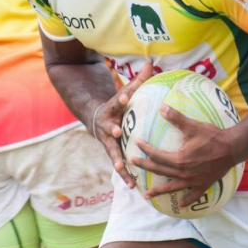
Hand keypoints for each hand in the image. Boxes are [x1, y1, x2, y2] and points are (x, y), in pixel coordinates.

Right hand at [92, 63, 155, 188]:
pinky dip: (125, 175)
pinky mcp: (113, 154)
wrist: (97, 120)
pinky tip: (134, 186)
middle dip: (112, 130)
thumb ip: (138, 80)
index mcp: (112, 110)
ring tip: (124, 170)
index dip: (120, 99)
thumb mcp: (125, 91)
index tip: (124, 96)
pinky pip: (119, 166)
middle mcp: (107, 127)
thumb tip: (150, 62)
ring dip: (118, 161)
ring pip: (113, 153)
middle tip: (117, 132)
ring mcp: (108, 142)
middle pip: (109, 129)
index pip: (116, 102)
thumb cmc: (118, 105)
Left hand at [131, 105, 246, 208]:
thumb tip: (161, 107)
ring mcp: (193, 182)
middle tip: (132, 163)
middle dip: (145, 166)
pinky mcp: (203, 185)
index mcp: (179, 160)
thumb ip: (176, 118)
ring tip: (146, 195)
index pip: (157, 155)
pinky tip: (181, 204)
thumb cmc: (212, 136)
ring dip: (158, 191)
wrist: (232, 148)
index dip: (146, 149)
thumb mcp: (193, 126)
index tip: (137, 143)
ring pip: (172, 188)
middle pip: (160, 171)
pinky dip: (187, 200)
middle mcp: (183, 173)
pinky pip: (193, 196)